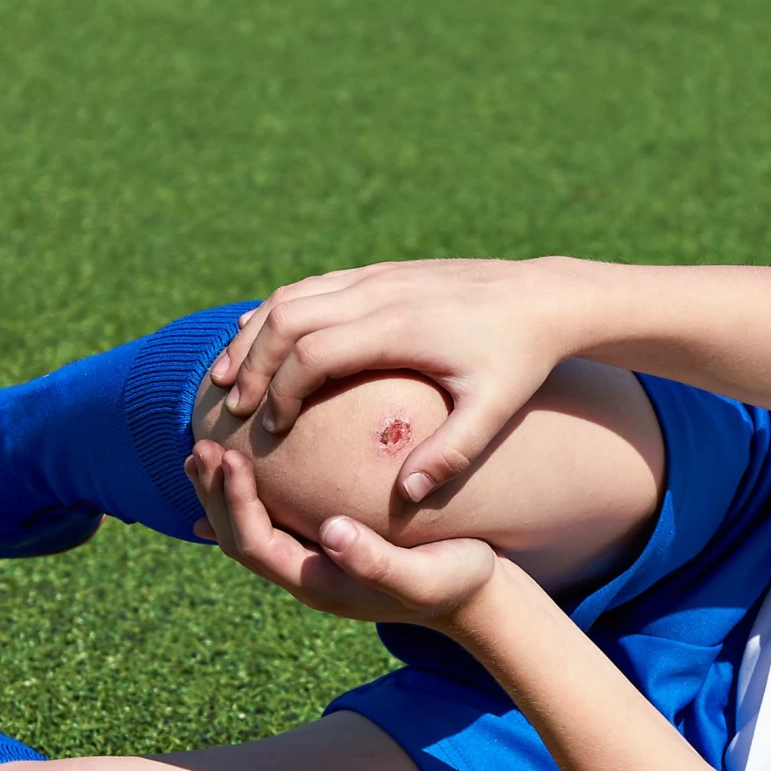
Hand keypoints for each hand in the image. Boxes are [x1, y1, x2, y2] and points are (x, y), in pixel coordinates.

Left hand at [188, 441, 506, 628]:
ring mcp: (314, 562)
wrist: (477, 594)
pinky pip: (272, 522)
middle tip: (200, 447)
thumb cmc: (456, 580)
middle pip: (237, 539)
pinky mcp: (327, 546)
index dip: (235, 503)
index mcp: (319, 584)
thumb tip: (331, 531)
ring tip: (203, 453)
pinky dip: (246, 498)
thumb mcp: (423, 575)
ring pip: (248, 530)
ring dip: (223, 494)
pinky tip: (236, 473)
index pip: (254, 544)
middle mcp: (307, 576)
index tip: (230, 457)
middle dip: (215, 495)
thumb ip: (375, 561)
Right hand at [208, 258, 585, 502]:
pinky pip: (311, 287)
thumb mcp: (494, 411)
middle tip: (230, 408)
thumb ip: (451, 454)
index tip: (270, 430)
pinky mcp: (379, 272)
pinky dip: (276, 313)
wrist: (544, 296)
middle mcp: (379, 292)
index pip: (313, 354)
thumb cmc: (520, 361)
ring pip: (291, 296)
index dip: (280, 392)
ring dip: (253, 336)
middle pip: (286, 317)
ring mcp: (376, 276)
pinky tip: (257, 340)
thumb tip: (408, 498)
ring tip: (226, 379)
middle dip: (249, 363)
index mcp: (400, 327)